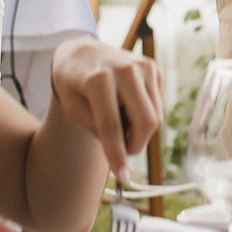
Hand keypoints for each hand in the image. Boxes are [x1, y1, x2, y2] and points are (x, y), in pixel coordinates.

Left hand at [45, 37, 164, 174]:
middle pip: (145, 121)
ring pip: (155, 116)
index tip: (123, 177)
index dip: (118, 154)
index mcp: (99, 79)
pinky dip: (144, 115)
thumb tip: (125, 152)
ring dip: (139, 131)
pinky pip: (158, 106)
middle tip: (121, 152)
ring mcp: (144, 66)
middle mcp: (126, 69)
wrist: (83, 54)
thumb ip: (98, 130)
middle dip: (135, 145)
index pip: (112, 125)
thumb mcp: (73, 109)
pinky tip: (127, 106)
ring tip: (119, 121)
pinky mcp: (154, 67)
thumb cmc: (74, 85)